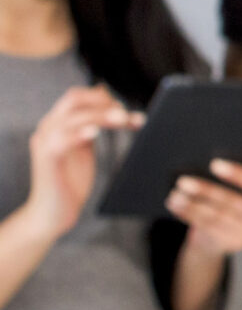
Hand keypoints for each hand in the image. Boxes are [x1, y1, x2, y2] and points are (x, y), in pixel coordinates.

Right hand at [19, 85, 142, 238]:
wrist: (54, 212)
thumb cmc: (70, 181)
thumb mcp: (84, 149)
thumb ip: (92, 127)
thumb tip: (111, 106)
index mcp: (57, 124)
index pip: (77, 97)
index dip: (103, 98)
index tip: (126, 110)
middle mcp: (48, 128)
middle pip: (74, 101)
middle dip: (104, 104)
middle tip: (127, 115)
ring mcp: (45, 142)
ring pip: (72, 118)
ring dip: (100, 116)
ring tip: (122, 120)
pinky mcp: (47, 159)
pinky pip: (60, 141)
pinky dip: (78, 134)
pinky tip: (95, 133)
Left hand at [167, 157, 241, 257]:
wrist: (227, 234)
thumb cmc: (234, 203)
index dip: (237, 174)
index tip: (214, 164)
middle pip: (233, 202)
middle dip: (206, 190)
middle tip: (183, 181)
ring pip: (217, 216)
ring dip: (192, 205)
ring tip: (175, 195)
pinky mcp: (233, 243)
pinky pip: (208, 228)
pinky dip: (189, 216)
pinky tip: (176, 206)